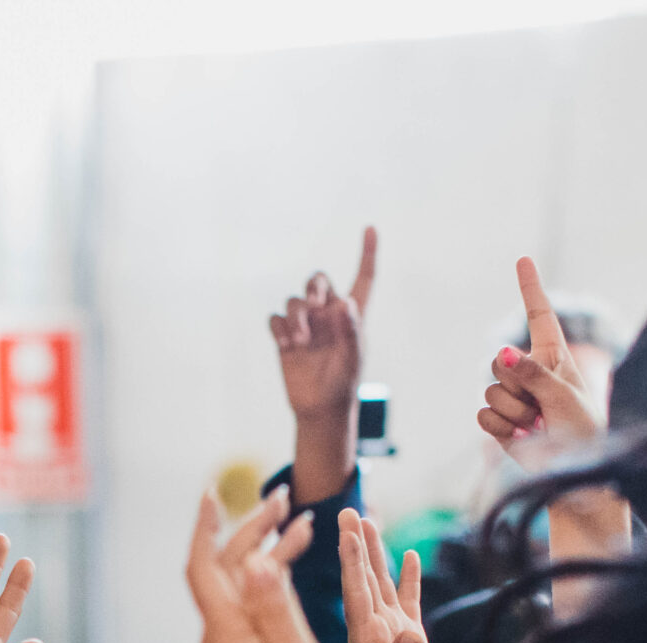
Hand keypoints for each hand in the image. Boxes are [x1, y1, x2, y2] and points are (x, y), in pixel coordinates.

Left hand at [186, 490, 340, 642]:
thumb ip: (278, 612)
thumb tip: (259, 563)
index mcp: (228, 637)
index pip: (204, 566)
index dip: (207, 526)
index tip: (214, 492)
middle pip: (225, 575)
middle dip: (252, 533)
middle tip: (288, 504)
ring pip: (240, 597)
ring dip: (266, 561)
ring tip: (304, 535)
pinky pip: (247, 621)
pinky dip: (268, 593)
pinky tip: (291, 591)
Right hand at [274, 228, 375, 422]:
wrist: (319, 409)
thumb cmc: (342, 384)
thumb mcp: (352, 359)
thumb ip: (351, 330)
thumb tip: (343, 302)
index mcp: (351, 315)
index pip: (363, 278)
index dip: (367, 254)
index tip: (370, 229)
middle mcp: (327, 314)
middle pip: (317, 280)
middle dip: (313, 287)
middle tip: (314, 304)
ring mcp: (305, 324)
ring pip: (294, 301)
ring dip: (296, 316)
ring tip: (301, 341)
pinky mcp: (285, 337)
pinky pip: (276, 319)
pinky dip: (280, 329)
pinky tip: (287, 346)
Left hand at [338, 510, 426, 642]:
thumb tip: (413, 633)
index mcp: (361, 637)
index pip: (354, 587)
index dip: (349, 557)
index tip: (343, 525)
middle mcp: (371, 629)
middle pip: (361, 576)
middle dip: (354, 542)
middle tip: (347, 508)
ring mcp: (386, 634)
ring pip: (379, 584)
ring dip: (374, 553)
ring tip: (370, 520)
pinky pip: (403, 602)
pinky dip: (406, 579)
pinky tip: (409, 555)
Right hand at [478, 257, 603, 474]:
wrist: (575, 473)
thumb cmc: (583, 432)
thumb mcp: (564, 395)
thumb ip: (533, 372)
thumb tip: (503, 352)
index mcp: (554, 358)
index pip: (539, 316)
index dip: (530, 288)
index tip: (523, 259)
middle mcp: (531, 373)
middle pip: (499, 360)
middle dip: (516, 384)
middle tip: (542, 406)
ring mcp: (513, 398)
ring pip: (491, 390)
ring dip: (515, 412)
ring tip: (538, 425)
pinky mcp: (500, 423)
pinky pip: (483, 415)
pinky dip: (501, 428)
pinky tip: (521, 436)